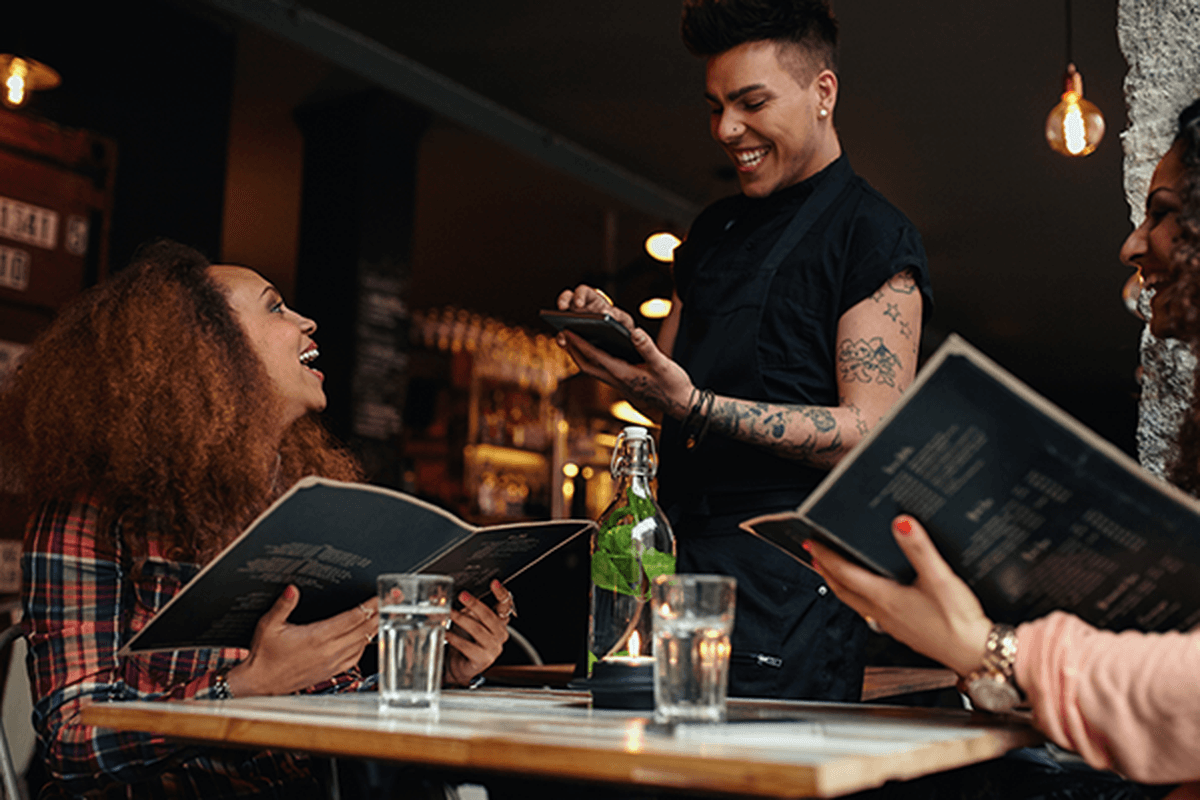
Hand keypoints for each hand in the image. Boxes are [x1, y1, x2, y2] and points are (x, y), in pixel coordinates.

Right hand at [227, 585, 378, 695]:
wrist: (260, 682)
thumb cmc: (264, 655)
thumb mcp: (268, 625)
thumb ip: (283, 605)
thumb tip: (292, 589)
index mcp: (317, 637)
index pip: (353, 618)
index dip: (370, 605)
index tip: (383, 595)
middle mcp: (329, 651)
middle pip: (364, 629)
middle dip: (381, 612)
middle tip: (395, 599)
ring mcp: (332, 662)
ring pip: (363, 643)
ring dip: (375, 628)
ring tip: (386, 613)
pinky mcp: (330, 671)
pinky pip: (356, 656)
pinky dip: (365, 644)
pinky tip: (367, 637)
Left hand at [443, 579, 512, 685]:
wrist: (461, 665)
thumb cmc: (465, 640)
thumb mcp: (466, 619)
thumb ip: (461, 607)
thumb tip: (443, 596)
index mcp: (500, 621)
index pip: (506, 604)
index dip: (501, 593)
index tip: (494, 583)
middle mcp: (500, 634)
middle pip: (489, 615)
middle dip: (474, 604)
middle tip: (461, 596)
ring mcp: (493, 648)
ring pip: (478, 630)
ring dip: (461, 620)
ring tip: (449, 613)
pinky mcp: (483, 659)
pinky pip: (468, 646)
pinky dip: (455, 638)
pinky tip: (446, 633)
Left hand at [555, 284, 693, 417]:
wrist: (680, 405)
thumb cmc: (673, 386)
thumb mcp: (663, 364)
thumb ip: (647, 348)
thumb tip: (634, 332)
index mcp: (623, 374)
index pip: (595, 357)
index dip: (579, 343)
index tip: (567, 331)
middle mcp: (617, 380)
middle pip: (586, 365)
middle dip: (572, 350)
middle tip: (561, 335)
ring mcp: (619, 383)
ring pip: (592, 369)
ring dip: (580, 355)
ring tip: (572, 340)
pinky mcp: (623, 383)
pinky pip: (601, 370)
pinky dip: (593, 359)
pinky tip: (595, 349)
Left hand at [808, 516, 992, 676]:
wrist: (975, 655)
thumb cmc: (959, 623)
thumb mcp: (940, 578)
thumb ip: (919, 549)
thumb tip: (901, 523)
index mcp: (886, 598)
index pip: (845, 573)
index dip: (826, 556)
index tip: (812, 542)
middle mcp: (883, 612)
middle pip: (842, 589)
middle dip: (825, 569)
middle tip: (813, 554)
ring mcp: (890, 623)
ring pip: (853, 601)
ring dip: (838, 584)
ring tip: (831, 571)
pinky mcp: (902, 630)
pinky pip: (868, 610)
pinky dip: (857, 597)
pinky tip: (867, 594)